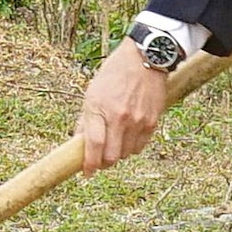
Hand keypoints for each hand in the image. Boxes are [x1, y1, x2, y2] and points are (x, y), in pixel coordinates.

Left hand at [73, 39, 175, 172]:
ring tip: (114, 141)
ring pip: (126, 154)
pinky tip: (128, 135)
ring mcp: (138, 121)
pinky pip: (140, 146)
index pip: (94, 145)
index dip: (89, 164)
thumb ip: (86, 120)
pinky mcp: (152, 122)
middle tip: (100, 159)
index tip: (86, 173)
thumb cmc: (114, 74)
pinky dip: (132, 146)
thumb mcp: (92, 92)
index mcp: (100, 108)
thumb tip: (79, 143)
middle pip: (111, 156)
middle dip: (104, 162)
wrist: (144, 59)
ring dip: (118, 153)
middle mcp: (119, 117)